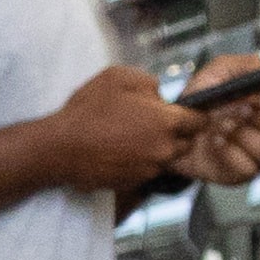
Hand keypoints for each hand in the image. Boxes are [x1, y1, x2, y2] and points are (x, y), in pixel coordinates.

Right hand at [45, 59, 203, 196]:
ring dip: (157, 149)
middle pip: (187, 143)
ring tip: (133, 138)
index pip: (200, 120)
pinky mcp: (135, 182)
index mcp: (167, 121)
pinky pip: (148, 170)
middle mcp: (165, 148)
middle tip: (153, 124)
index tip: (182, 112)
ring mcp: (150, 168)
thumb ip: (150, 83)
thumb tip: (160, 96)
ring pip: (167, 158)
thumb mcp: (119, 77)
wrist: (60, 148)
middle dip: (177, 134)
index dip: (193, 114)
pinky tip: (121, 151)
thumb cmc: (88, 109)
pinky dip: (141, 162)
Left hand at [174, 58, 259, 186]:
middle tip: (240, 110)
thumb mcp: (220, 71)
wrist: (173, 128)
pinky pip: (248, 168)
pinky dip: (229, 153)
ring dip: (244, 135)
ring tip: (221, 124)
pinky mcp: (242, 173)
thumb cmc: (202, 99)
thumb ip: (246, 65)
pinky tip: (214, 140)